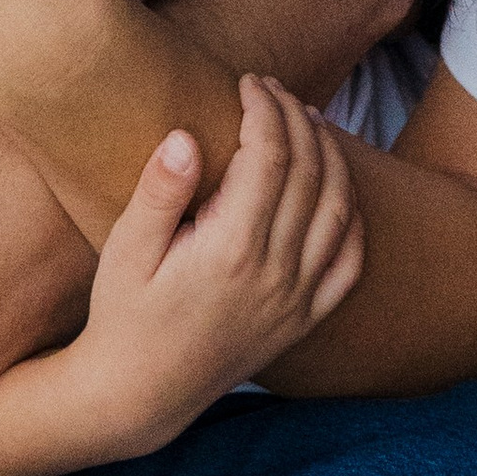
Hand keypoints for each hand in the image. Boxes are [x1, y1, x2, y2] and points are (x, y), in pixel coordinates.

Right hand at [73, 81, 365, 451]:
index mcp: (231, 250)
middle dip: (296, 118)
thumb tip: (186, 136)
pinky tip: (338, 189)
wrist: (140, 394)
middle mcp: (275, 275)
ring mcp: (295, 301)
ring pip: (338, 211)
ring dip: (330, 157)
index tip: (247, 81)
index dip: (264, 108)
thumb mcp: (124, 250)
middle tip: (274, 89)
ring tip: (308, 121)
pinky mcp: (301, 322)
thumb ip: (158, 192)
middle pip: (309, 173)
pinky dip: (352, 218)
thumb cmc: (123, 314)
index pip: (270, 156)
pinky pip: (349, 265)